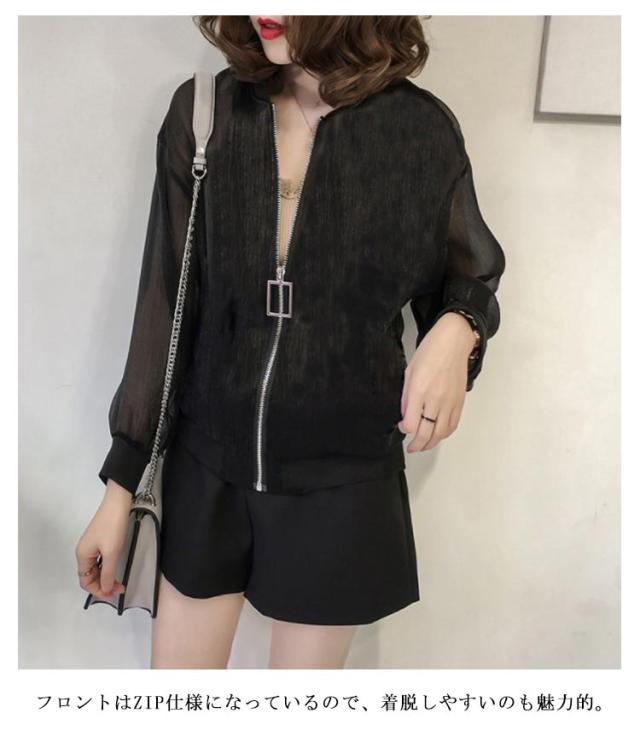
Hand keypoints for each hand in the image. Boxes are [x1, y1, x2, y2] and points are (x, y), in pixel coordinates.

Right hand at [75, 480, 131, 599]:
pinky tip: (116, 569)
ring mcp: (91, 545)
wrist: (117, 502)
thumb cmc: (113, 527)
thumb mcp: (111, 552)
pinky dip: (107, 567)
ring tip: (120, 582)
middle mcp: (83, 552)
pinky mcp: (99, 540)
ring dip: (106, 576)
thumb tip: (105, 590)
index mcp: (82, 555)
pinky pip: (100, 560)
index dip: (98, 590)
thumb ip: (107, 573)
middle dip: (103, 585)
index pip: (85, 581)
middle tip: (120, 588)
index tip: (114, 594)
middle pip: (90, 576)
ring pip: (96, 568)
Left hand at [398, 312, 476, 451]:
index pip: (411, 423)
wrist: (453, 342)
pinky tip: (437, 435)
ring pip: (440, 433)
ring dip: (430, 443)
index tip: (402, 426)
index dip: (405, 429)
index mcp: (419, 391)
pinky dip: (444, 434)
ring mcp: (449, 402)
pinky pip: (453, 424)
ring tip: (423, 446)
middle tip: (411, 448)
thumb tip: (405, 415)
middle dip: (417, 444)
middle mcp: (435, 399)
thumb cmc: (429, 352)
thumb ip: (406, 396)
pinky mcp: (459, 401)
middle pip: (426, 433)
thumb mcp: (409, 371)